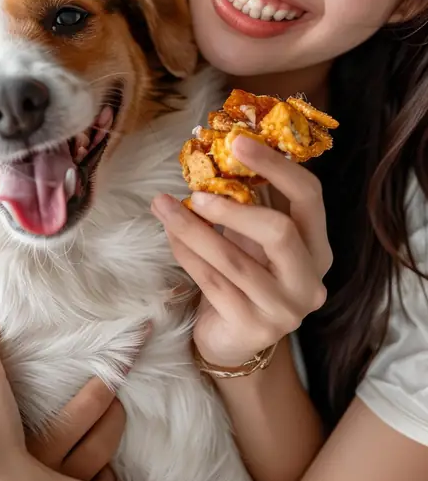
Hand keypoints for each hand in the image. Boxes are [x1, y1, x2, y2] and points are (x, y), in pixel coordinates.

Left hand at [152, 136, 331, 366]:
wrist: (233, 339)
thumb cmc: (246, 275)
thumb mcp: (255, 235)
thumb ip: (252, 199)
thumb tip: (222, 147)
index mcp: (317, 248)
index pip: (309, 197)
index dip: (276, 165)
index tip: (238, 141)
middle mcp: (309, 280)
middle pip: (280, 231)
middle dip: (233, 206)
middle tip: (195, 188)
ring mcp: (284, 309)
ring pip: (234, 259)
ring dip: (192, 227)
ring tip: (163, 205)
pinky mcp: (253, 328)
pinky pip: (212, 281)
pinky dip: (187, 253)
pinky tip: (171, 234)